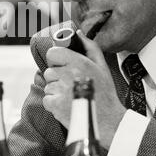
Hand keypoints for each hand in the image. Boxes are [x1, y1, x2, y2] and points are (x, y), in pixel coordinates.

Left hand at [42, 30, 125, 148]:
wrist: (108, 121)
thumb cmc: (105, 93)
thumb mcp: (102, 66)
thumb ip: (90, 47)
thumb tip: (78, 33)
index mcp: (79, 63)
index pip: (52, 53)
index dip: (56, 59)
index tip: (63, 66)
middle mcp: (69, 74)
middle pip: (49, 71)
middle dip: (58, 78)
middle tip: (72, 85)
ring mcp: (61, 90)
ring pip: (48, 86)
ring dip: (56, 91)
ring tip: (72, 97)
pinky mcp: (56, 105)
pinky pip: (47, 99)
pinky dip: (54, 104)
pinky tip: (68, 105)